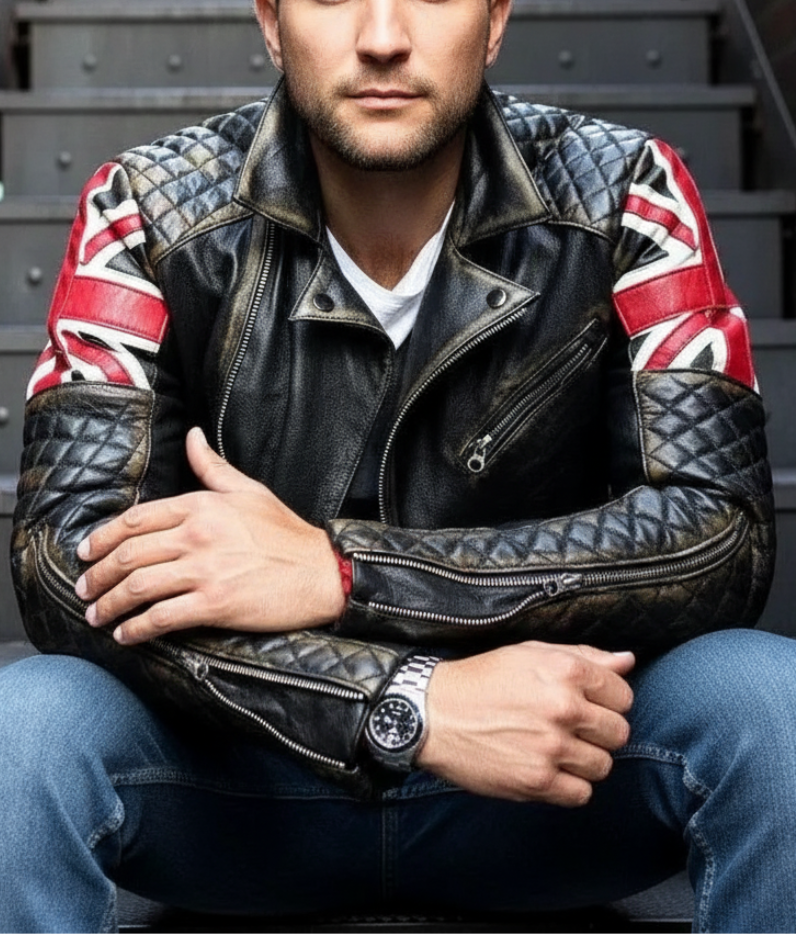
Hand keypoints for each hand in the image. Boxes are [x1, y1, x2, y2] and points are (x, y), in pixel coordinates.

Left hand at [75, 427, 345, 644]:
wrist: (323, 571)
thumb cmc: (288, 533)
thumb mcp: (249, 490)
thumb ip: (212, 467)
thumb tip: (192, 436)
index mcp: (201, 506)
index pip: (136, 520)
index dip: (102, 538)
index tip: (86, 552)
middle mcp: (197, 535)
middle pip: (129, 554)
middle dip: (98, 575)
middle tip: (85, 588)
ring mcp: (205, 570)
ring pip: (138, 587)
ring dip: (110, 604)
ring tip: (97, 615)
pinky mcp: (214, 603)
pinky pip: (162, 617)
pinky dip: (137, 628)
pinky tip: (127, 635)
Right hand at [416, 641, 633, 805]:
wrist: (433, 714)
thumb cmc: (481, 680)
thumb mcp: (529, 653)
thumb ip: (583, 656)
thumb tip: (627, 661)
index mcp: (565, 672)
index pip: (622, 695)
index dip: (608, 701)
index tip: (590, 705)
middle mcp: (564, 708)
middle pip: (618, 732)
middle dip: (600, 732)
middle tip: (573, 729)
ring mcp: (551, 747)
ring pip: (603, 765)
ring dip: (585, 760)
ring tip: (558, 750)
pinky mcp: (536, 781)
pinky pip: (581, 794)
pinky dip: (570, 786)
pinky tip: (550, 770)